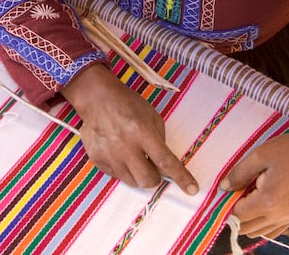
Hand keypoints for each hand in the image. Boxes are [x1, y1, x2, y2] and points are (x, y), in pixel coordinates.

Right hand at [62, 64, 198, 193]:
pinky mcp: (97, 159)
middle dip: (155, 178)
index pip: (165, 160)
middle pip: (147, 179)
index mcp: (142, 131)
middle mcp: (125, 145)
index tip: (191, 189)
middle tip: (153, 166)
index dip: (180, 177)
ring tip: (134, 156)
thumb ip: (160, 141)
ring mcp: (109, 154)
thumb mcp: (152, 116)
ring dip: (138, 174)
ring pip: (132, 181)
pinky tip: (120, 153)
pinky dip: (123, 169)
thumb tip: (166, 166)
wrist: (98, 99)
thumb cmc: (128, 105)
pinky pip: (116, 176)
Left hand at [220, 126, 288, 238]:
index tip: (229, 192)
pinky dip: (263, 224)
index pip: (239, 215)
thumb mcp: (259, 155)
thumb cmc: (288, 150)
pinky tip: (262, 207)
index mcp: (268, 200)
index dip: (229, 205)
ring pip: (260, 232)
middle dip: (237, 215)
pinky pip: (274, 230)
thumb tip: (224, 187)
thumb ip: (239, 173)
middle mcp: (279, 215)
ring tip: (249, 199)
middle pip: (247, 228)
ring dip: (249, 221)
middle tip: (237, 195)